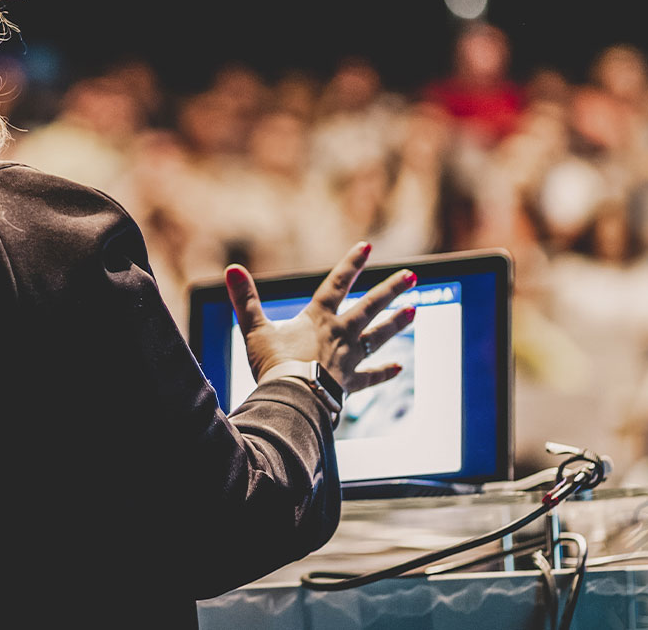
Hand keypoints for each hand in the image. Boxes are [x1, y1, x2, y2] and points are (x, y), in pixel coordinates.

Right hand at [223, 242, 416, 393]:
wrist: (293, 400)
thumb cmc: (274, 365)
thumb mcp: (255, 329)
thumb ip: (245, 299)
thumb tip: (232, 268)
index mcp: (318, 318)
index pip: (337, 284)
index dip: (351, 264)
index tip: (368, 247)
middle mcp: (340, 334)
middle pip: (370, 306)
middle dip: (390, 290)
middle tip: (412, 276)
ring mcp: (348, 359)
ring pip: (378, 336)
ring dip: (396, 323)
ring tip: (415, 310)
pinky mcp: (350, 383)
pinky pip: (371, 376)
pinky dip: (385, 372)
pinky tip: (400, 367)